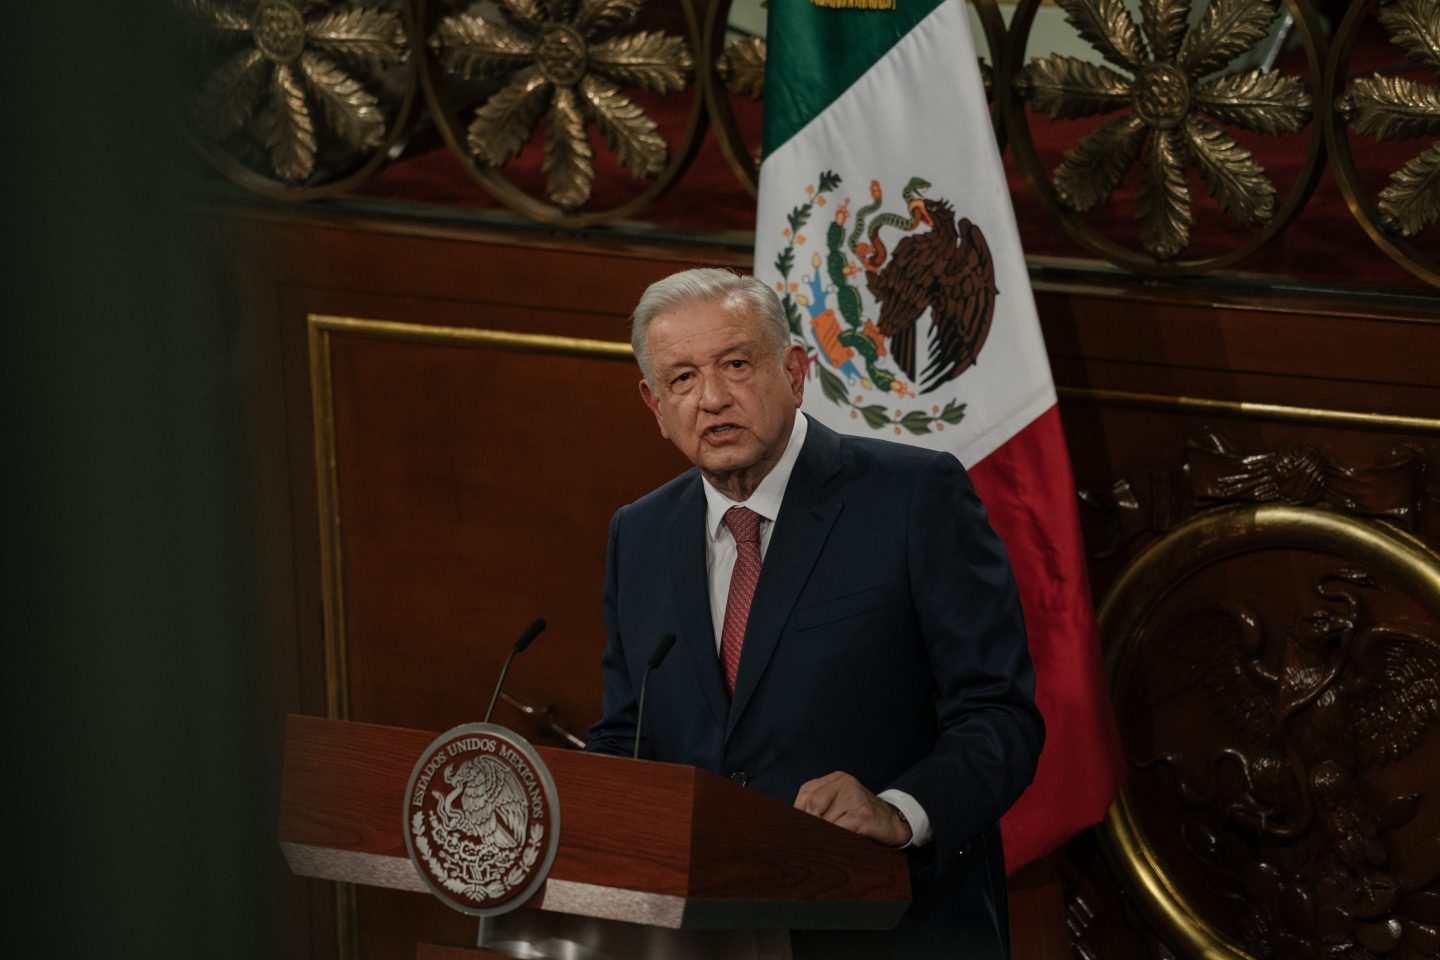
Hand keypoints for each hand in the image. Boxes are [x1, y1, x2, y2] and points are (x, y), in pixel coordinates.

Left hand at [793, 771, 911, 846]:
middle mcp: (845, 783)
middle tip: (808, 839)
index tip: (794, 828)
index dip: (798, 813)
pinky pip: (839, 831)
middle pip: (813, 805)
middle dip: (809, 824)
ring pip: (825, 820)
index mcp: (836, 779)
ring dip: (822, 835)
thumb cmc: (860, 815)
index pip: (806, 793)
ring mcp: (855, 798)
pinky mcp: (862, 816)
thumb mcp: (840, 802)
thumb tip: (792, 823)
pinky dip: (834, 840)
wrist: (893, 821)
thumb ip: (819, 806)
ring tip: (824, 842)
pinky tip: (836, 844)